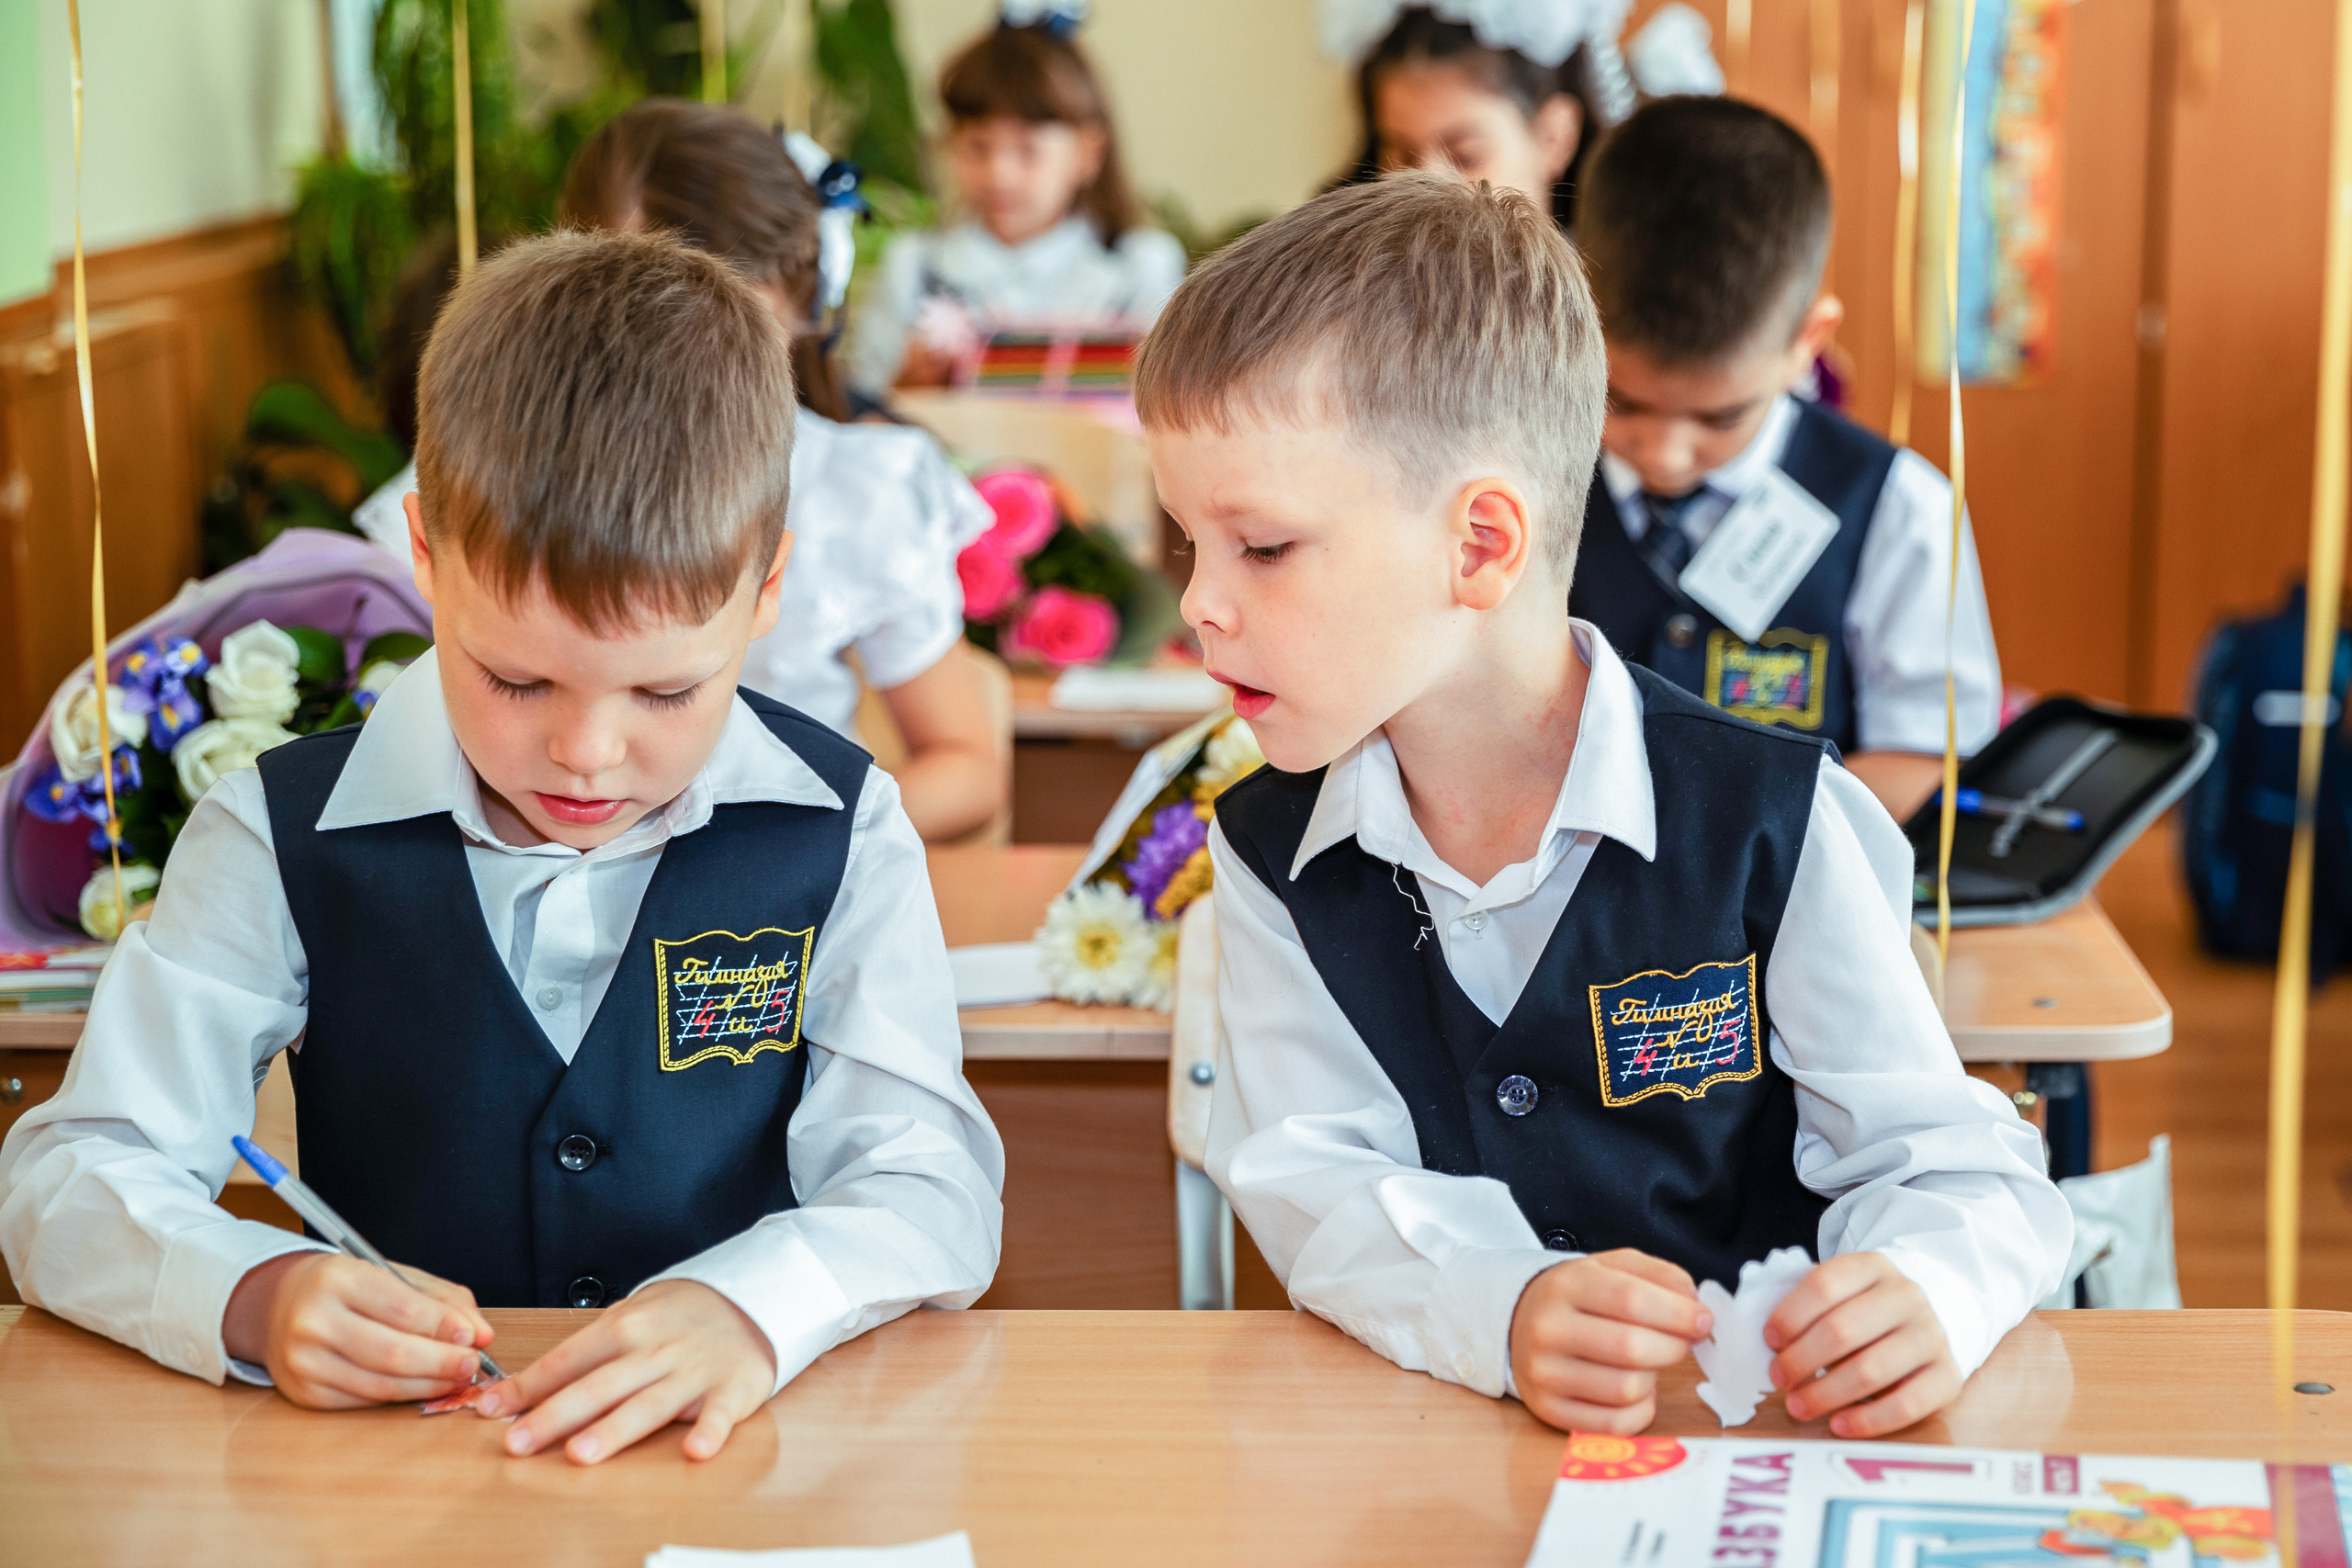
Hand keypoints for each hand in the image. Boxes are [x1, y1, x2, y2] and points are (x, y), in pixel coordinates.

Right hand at [224, 1251, 493, 1408]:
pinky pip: (364, 1401)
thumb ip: (442, 1299)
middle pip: (393, 1353)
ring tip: (456, 1379)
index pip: (402, 1309)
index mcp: (338, 1279)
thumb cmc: (345, 1287)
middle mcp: (314, 1320)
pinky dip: (400, 1396)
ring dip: (428, 1386)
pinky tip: (422, 1388)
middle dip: (442, 1362)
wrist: (277, 1304)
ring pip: (380, 1384)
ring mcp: (304, 1361)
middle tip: (472, 1365)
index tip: (475, 1337)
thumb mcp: (392, 1276)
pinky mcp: (303, 1394)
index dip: (444, 1327)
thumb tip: (482, 1333)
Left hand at [475, 1279, 777, 1465]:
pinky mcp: (732, 1389)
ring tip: (582, 1452)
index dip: (528, 1387)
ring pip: (649, 1403)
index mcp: (624, 1328)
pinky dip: (710, 1431)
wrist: (748, 1301)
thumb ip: (583, 1358)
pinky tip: (695, 1450)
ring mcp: (693, 1370)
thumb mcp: (628, 1321)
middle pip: (599, 1386)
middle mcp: (654, 1349)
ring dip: (615, 1429)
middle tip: (519, 1442)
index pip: (567, 1360)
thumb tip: (522, 1394)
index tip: (489, 1410)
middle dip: (556, 1416)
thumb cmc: (675, 1319)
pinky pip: (720, 1413)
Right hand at [1508, 1249, 1712, 1433]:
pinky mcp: (1549, 1410)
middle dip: (1674, 1347)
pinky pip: (1615, 1424)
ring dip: (1655, 1377)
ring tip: (1648, 1362)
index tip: (1704, 1320)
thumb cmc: (1580, 1297)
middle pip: (1631, 1348)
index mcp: (1566, 1284)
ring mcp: (1544, 1374)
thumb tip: (1695, 1306)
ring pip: (1627, 1388)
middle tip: (1684, 1342)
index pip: (1630, 1299)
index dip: (1678, 1313)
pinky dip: (1641, 1410)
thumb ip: (1659, 1276)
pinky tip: (1637, 1391)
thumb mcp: (1613, 1268)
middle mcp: (1548, 1329)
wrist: (1520, 1323)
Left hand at [1765, 1252, 1959, 1435]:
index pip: (1823, 1285)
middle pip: (1841, 1330)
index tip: (1770, 1340)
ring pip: (1870, 1370)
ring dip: (1824, 1393)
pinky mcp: (1948, 1376)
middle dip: (1800, 1359)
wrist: (1932, 1318)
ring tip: (1797, 1405)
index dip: (1790, 1315)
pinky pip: (1906, 1405)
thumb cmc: (1868, 1309)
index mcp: (1873, 1266)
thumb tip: (1770, 1343)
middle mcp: (1907, 1296)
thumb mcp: (1843, 1291)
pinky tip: (1838, 1423)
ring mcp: (1931, 1335)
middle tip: (1778, 1378)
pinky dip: (1867, 1419)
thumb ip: (1809, 1307)